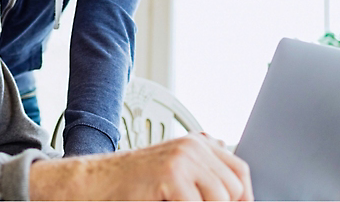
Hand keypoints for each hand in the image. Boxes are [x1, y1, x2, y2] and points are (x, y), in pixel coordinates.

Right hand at [30, 133, 252, 200]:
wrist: (97, 180)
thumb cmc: (133, 183)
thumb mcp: (174, 172)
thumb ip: (202, 175)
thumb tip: (235, 196)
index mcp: (198, 144)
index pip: (239, 171)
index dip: (243, 196)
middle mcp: (194, 146)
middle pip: (233, 186)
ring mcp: (184, 158)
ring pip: (221, 198)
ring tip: (175, 201)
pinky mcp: (172, 174)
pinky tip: (165, 201)